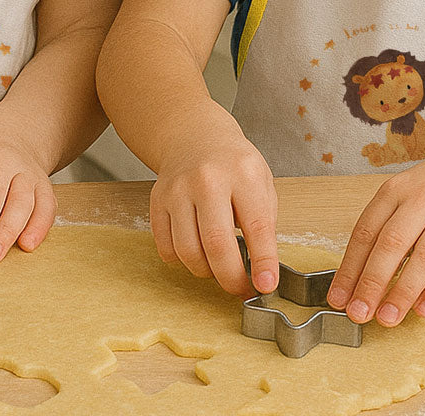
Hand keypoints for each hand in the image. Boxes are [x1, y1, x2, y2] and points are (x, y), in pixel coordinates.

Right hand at [150, 109, 278, 297]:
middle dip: (231, 278)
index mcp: (243, 173)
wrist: (196, 137)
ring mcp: (178, 190)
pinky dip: (182, 260)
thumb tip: (263, 271)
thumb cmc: (234, 164)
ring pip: (188, 252)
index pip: (256, 226)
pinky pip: (166, 249)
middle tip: (241, 288)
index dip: (263, 262)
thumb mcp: (262, 182)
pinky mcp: (158, 201)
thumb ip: (264, 222)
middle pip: (216, 244)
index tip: (266, 285)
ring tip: (218, 264)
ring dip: (206, 271)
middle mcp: (207, 179)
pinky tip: (196, 248)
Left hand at [326, 146, 424, 326]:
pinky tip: (424, 310)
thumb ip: (383, 232)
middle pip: (391, 244)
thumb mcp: (402, 197)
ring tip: (388, 318)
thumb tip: (358, 281)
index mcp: (394, 191)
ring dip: (403, 291)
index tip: (338, 297)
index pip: (365, 232)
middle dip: (371, 282)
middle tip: (358, 313)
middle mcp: (420, 200)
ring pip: (424, 257)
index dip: (349, 268)